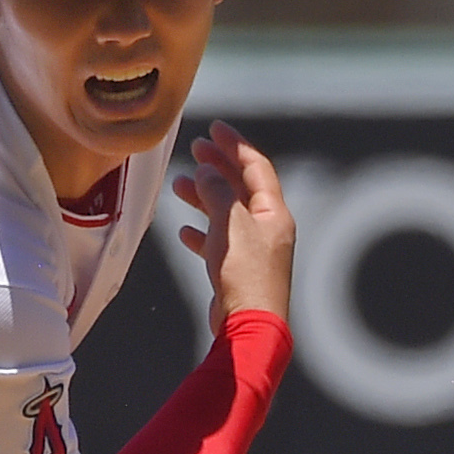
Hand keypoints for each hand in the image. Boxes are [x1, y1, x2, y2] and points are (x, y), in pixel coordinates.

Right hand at [171, 119, 291, 326]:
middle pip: (243, 187)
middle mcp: (268, 228)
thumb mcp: (229, 225)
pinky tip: (185, 231)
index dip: (235, 145)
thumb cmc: (244, 274)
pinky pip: (220, 243)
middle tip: (196, 148)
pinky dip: (203, 232)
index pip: (256, 166)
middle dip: (219, 166)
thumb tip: (206, 173)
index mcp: (273, 212)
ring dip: (205, 197)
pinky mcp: (240, 271)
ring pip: (228, 213)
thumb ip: (217, 194)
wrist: (250, 325)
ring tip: (180, 184)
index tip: (215, 129)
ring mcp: (255, 250)